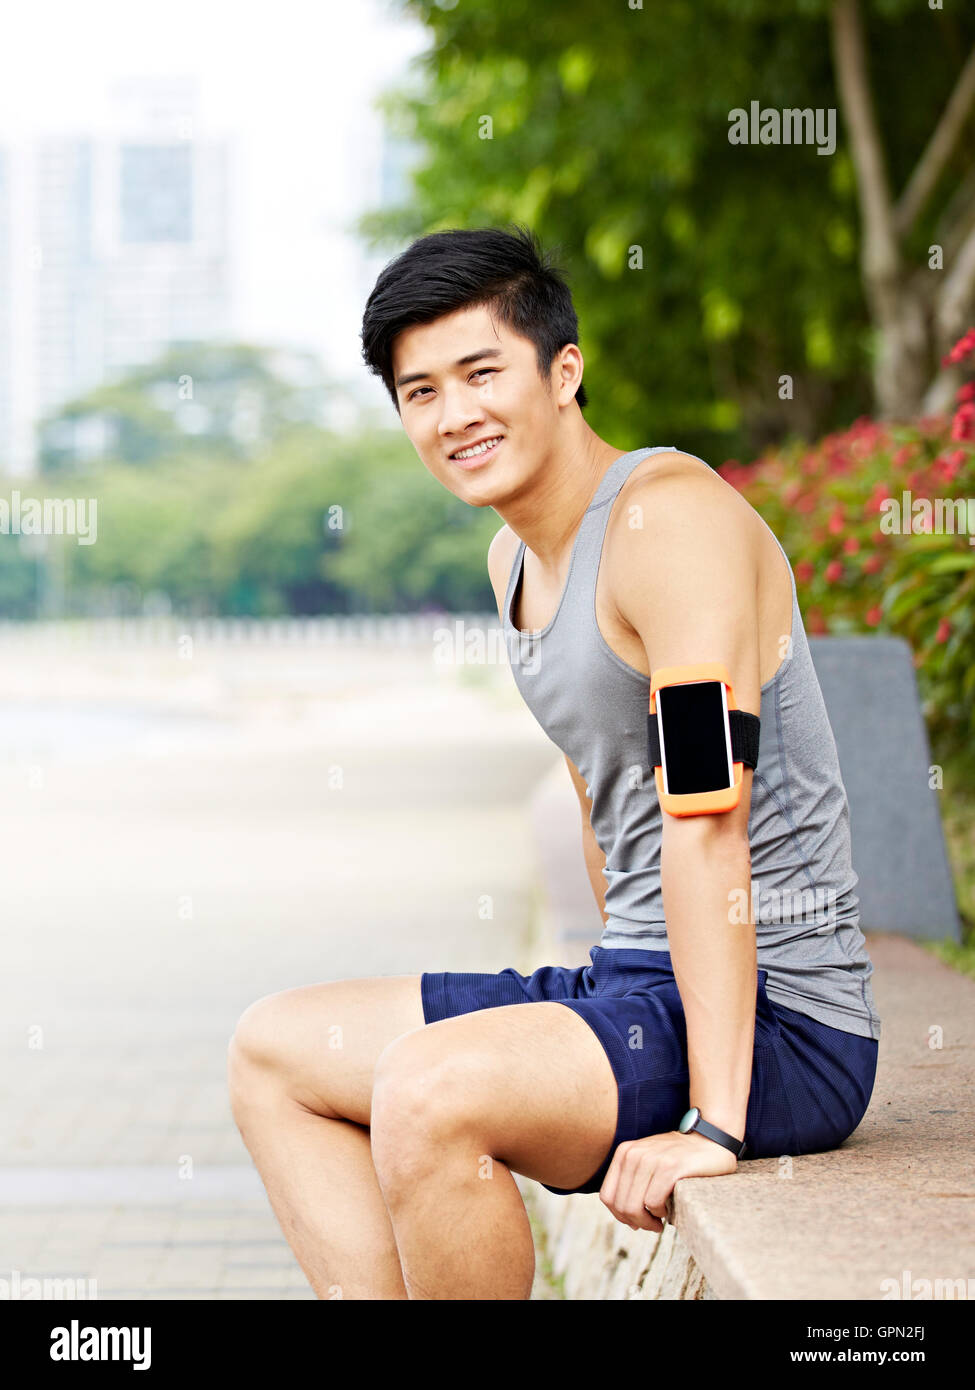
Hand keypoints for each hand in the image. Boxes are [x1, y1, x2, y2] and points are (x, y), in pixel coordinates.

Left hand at [599, 1129, 737, 1232]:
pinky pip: (654, 1202)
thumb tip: (623, 1216)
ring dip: (648, 1222)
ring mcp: (652, 1159)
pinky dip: (660, 1213)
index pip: (607, 1196)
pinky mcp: (670, 1168)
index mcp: (624, 1152)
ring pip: (634, 1207)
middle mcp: (634, 1154)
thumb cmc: (678, 1158)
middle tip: (652, 1226)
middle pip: (620, 1205)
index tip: (636, 1221)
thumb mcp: (647, 1161)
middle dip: (635, 1222)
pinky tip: (670, 1211)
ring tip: (660, 1220)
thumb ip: (631, 1180)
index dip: (619, 1215)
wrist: (710, 1141)